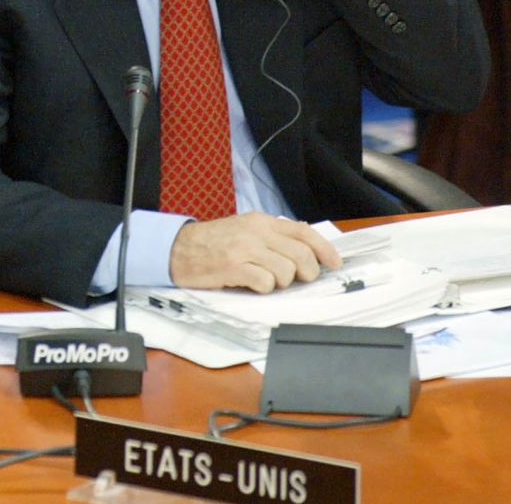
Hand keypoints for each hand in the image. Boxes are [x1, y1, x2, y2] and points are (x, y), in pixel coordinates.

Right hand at [169, 213, 341, 291]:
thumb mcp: (244, 229)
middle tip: (296, 279)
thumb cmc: (212, 242)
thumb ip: (273, 234)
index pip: (304, 232)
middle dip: (306, 273)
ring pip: (287, 271)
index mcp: (261, 221)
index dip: (325, 250)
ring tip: (265, 280)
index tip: (334, 264)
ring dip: (281, 282)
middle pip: (301, 255)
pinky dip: (263, 288)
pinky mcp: (233, 267)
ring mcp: (244, 249)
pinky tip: (251, 284)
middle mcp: (255, 232)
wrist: (177, 249)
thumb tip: (306, 243)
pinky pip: (266, 282)